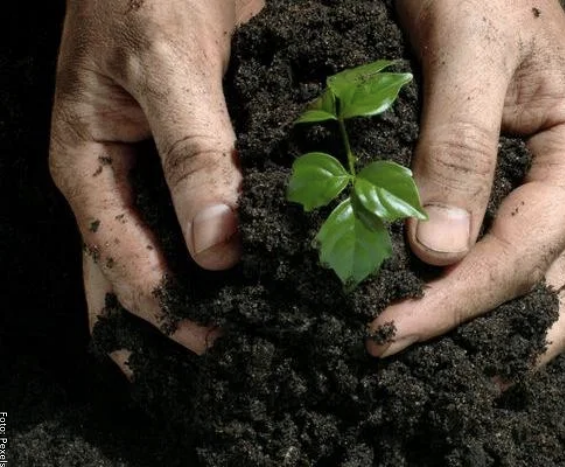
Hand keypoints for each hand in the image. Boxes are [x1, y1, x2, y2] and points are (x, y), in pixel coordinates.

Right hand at [49, 0, 262, 365]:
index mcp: (87, 164)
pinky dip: (210, 247)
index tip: (211, 342)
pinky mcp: (179, 154)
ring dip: (187, 291)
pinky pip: (188, 214)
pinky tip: (238, 271)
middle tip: (215, 361)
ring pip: (158, 248)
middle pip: (129, 268)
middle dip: (164, 317)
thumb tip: (215, 246)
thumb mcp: (166, 66)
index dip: (162, 307)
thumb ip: (191, 150)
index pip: (119, 259)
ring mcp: (143, 166)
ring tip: (227, 333)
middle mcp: (111, 174)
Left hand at [367, 0, 564, 365]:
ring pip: (539, 286)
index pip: (525, 253)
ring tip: (422, 352)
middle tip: (402, 352)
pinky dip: (474, 292)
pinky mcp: (514, 189)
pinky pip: (509, 258)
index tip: (390, 329)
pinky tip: (433, 305)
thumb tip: (436, 250)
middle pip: (551, 291)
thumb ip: (457, 149)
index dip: (459, 300)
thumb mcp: (469, 55)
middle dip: (482, 335)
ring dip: (485, 326)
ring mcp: (549, 191)